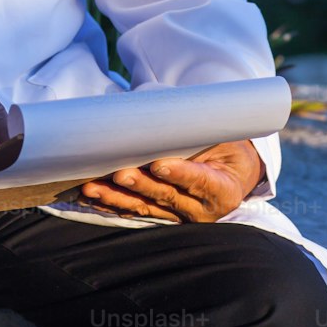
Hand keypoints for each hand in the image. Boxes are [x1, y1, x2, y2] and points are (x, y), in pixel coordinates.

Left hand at [77, 139, 264, 223]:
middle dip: (140, 185)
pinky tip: (92, 199)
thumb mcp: (224, 139)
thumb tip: (167, 111)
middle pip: (166, 196)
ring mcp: (179, 215)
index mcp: (222, 189)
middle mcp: (200, 208)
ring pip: (145, 207)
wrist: (234, 174)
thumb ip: (201, 133)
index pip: (199, 181)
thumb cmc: (227, 149)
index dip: (179, 174)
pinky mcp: (162, 215)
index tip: (158, 165)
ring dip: (117, 198)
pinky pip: (135, 211)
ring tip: (93, 188)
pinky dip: (113, 205)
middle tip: (119, 174)